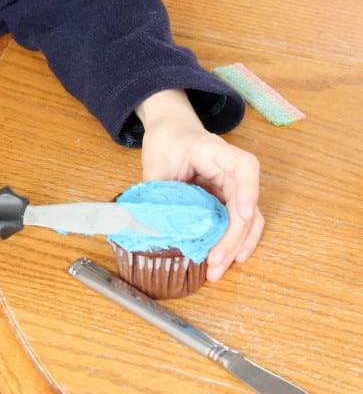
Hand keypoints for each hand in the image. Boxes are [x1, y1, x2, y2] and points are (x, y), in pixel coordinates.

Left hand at [136, 90, 261, 281]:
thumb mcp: (155, 160)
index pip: (245, 165)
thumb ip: (156, 189)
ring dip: (236, 245)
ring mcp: (231, 186)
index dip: (249, 190)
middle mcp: (230, 170)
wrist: (172, 130)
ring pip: (248, 218)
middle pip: (246, 203)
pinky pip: (238, 222)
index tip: (243, 214)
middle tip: (215, 261)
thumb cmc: (166, 140)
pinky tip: (226, 259)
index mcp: (214, 151)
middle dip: (234, 236)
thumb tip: (149, 226)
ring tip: (217, 269)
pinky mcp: (226, 199)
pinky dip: (235, 242)